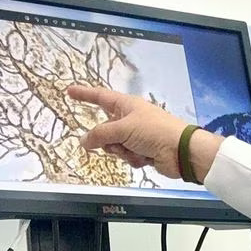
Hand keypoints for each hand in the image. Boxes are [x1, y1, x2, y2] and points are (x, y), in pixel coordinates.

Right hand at [66, 84, 221, 181]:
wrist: (180, 152)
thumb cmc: (154, 132)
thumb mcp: (123, 129)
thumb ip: (100, 135)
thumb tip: (84, 141)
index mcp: (127, 105)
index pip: (100, 97)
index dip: (84, 94)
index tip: (70, 91)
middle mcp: (131, 119)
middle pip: (105, 129)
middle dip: (108, 140)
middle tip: (117, 143)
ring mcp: (137, 136)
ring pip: (114, 146)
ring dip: (122, 151)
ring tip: (136, 149)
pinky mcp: (143, 151)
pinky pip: (127, 156)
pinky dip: (133, 158)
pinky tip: (145, 157)